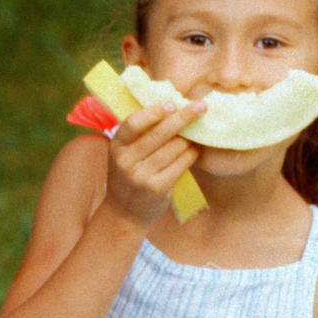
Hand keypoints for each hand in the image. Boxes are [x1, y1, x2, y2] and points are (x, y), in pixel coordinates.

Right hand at [101, 96, 201, 227]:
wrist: (123, 214)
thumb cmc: (128, 177)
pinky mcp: (157, 188)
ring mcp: (141, 176)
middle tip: (201, 105)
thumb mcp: (124, 155)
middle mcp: (126, 161)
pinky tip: (196, 149)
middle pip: (159, 133)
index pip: (133, 123)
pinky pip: (182, 163)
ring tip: (198, 131)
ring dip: (190, 137)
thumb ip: (140, 136)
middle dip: (183, 117)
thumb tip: (173, 109)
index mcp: (116, 147)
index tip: (173, 103)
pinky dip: (192, 153)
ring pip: (174, 147)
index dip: (154, 112)